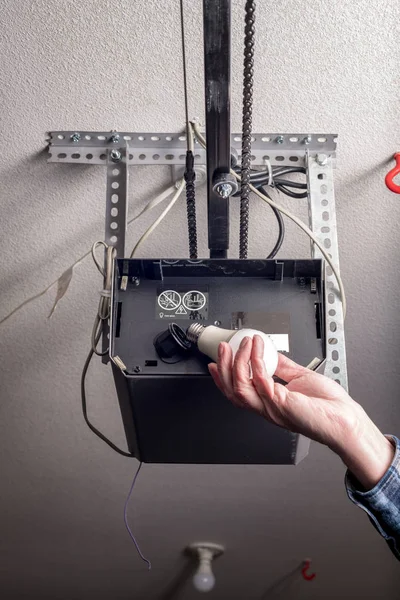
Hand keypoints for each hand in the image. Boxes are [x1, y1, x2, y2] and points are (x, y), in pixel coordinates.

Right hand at [209, 335, 393, 488]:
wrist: (344, 418)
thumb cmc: (327, 405)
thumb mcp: (299, 377)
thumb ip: (282, 366)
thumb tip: (271, 352)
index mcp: (267, 402)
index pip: (236, 391)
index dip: (222, 377)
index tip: (216, 361)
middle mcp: (266, 407)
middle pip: (232, 390)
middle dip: (224, 366)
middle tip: (224, 348)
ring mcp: (271, 407)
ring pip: (240, 387)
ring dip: (238, 362)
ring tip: (244, 344)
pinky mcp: (281, 404)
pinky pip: (261, 381)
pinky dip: (257, 363)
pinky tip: (259, 350)